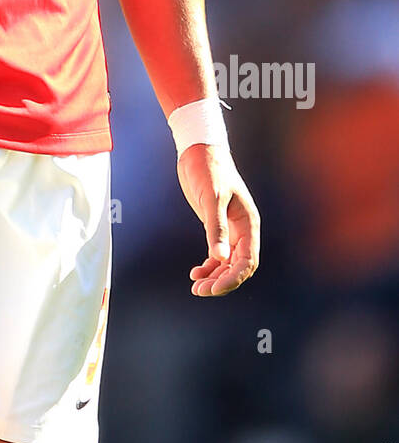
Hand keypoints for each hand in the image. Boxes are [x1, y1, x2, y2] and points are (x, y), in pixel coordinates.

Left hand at [176, 143, 259, 295]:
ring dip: (214, 277)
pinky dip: (208, 266)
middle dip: (221, 281)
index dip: (233, 278)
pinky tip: (195, 273)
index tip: (214, 288)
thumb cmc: (209, 170)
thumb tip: (219, 258)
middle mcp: (242, 229)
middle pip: (238, 267)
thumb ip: (216, 228)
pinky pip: (217, 254)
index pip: (247, 261)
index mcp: (248, 224)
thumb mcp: (212, 198)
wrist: (198, 151)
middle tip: (200, 291)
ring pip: (227, 263)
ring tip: (196, 287)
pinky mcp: (216, 226)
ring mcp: (230, 229)